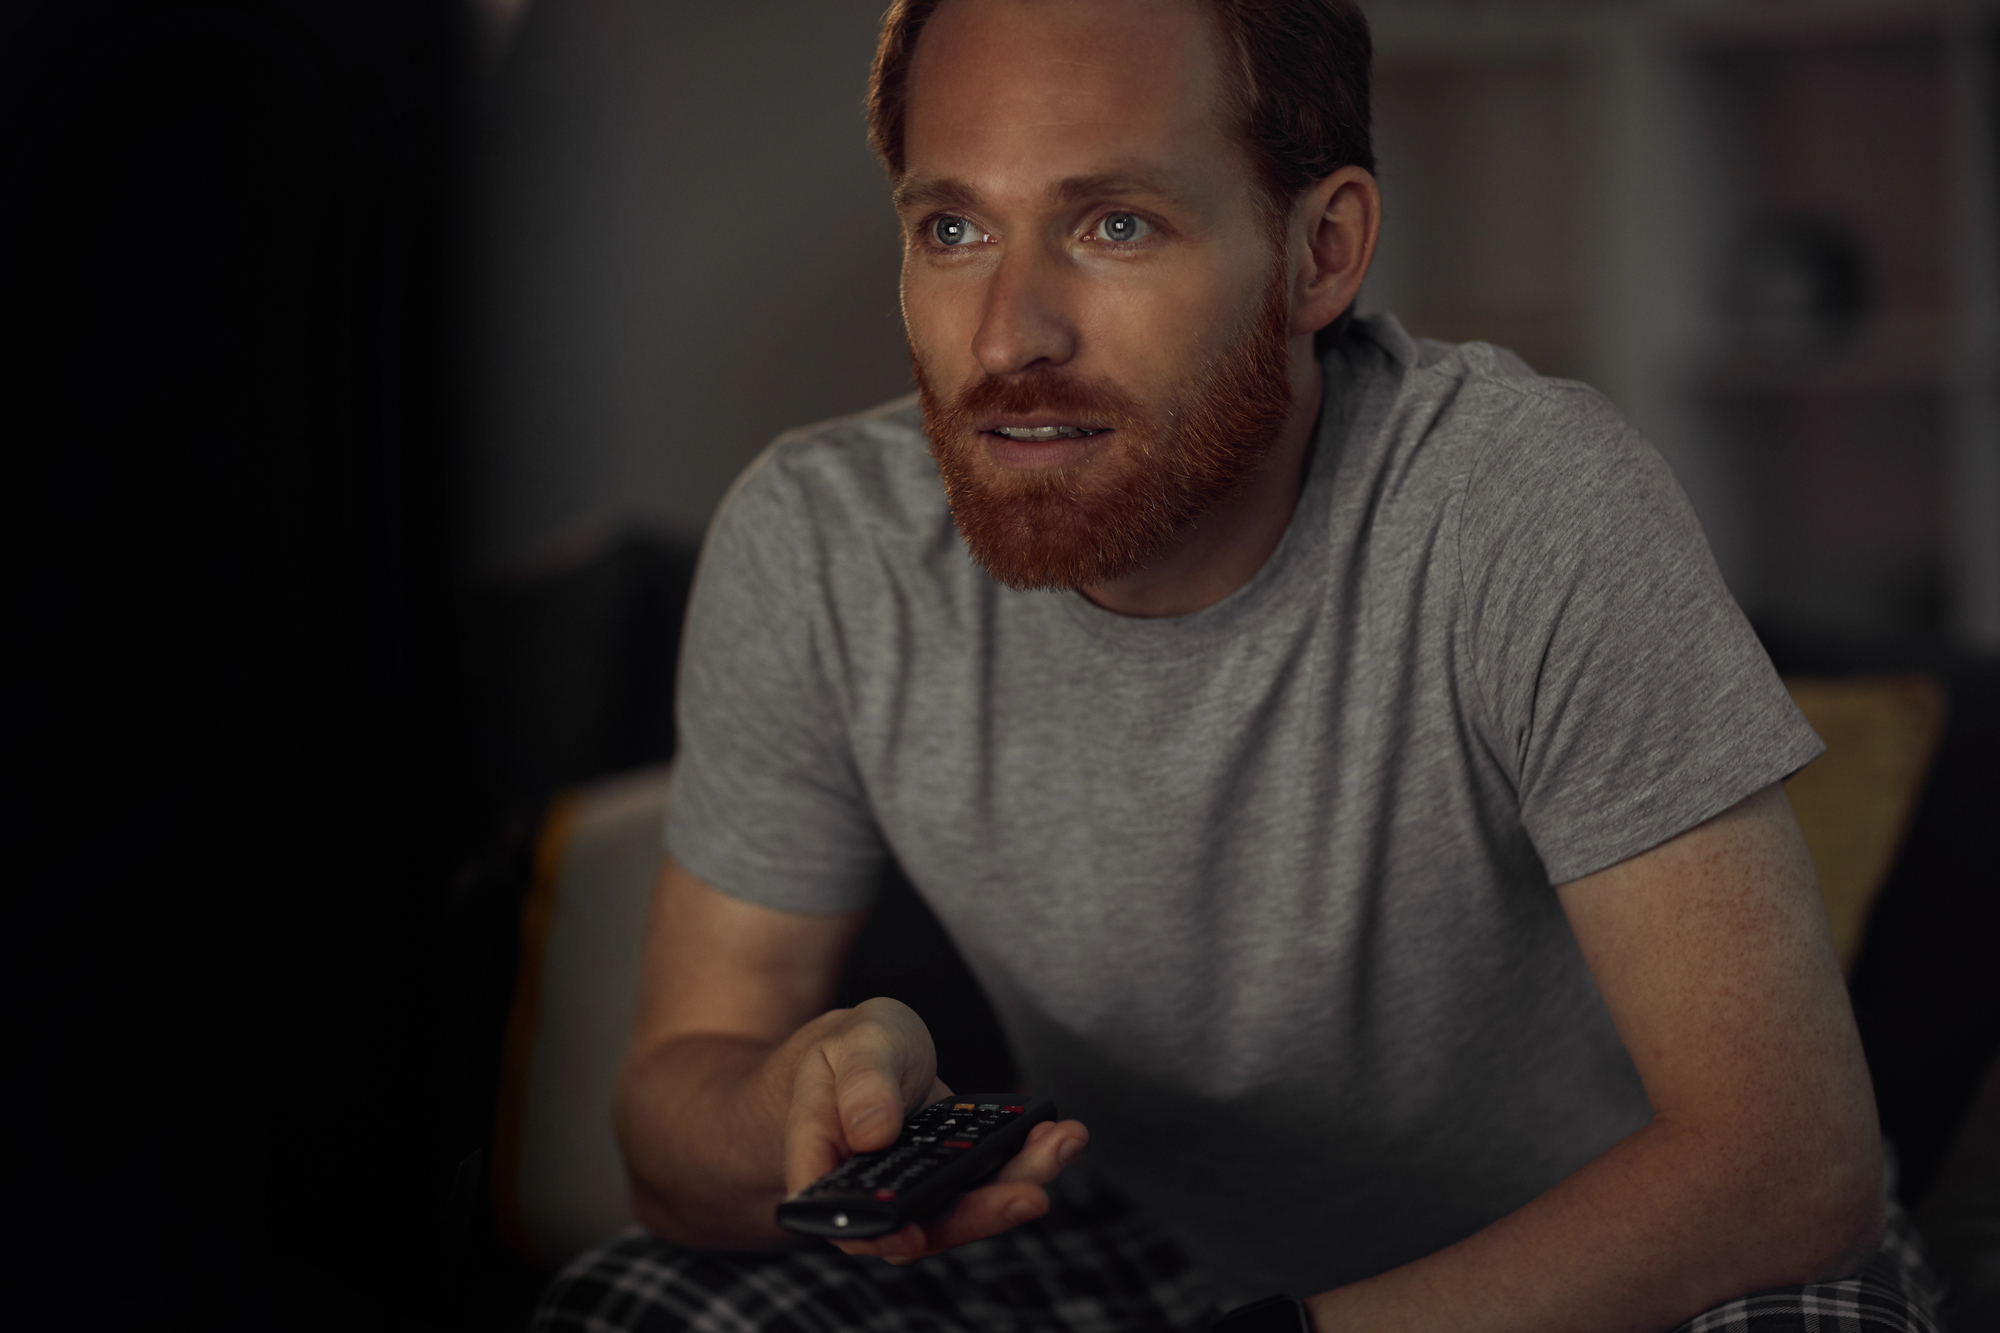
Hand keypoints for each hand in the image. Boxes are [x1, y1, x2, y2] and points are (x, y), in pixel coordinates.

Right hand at [781, 996, 1090, 1262]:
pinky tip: (1060, 1133)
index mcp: (825, 1168)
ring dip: (1019, 1182)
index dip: (880, 1237)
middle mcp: (874, 1195)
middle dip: (982, 1212)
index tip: (916, 1237)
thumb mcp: (852, 1045)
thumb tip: (873, 1134)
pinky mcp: (954, 1178)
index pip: (846, 1220)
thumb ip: (861, 1084)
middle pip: (923, 1226)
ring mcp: (918, 1190)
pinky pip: (989, 1181)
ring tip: (1064, 1142)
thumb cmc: (848, 1049)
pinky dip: (1027, 1159)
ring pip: (966, 1208)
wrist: (871, 1050)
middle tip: (1031, 1194)